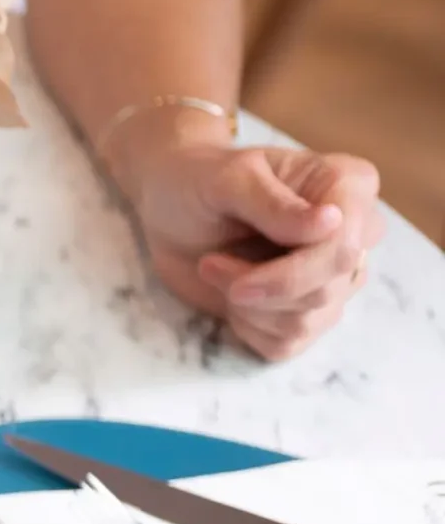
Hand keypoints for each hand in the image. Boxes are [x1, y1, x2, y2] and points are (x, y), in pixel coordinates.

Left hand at [123, 123, 384, 360]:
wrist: (168, 208)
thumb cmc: (198, 181)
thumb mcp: (226, 179)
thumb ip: (274, 203)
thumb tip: (332, 223)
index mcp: (349, 185)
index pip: (345, 246)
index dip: (295, 273)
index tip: (242, 282)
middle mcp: (355, 232)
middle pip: (329, 289)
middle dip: (261, 289)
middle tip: (209, 264)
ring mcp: (334, 275)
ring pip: (310, 321)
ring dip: (249, 308)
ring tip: (214, 269)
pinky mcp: (307, 309)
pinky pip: (291, 343)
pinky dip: (250, 330)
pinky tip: (229, 297)